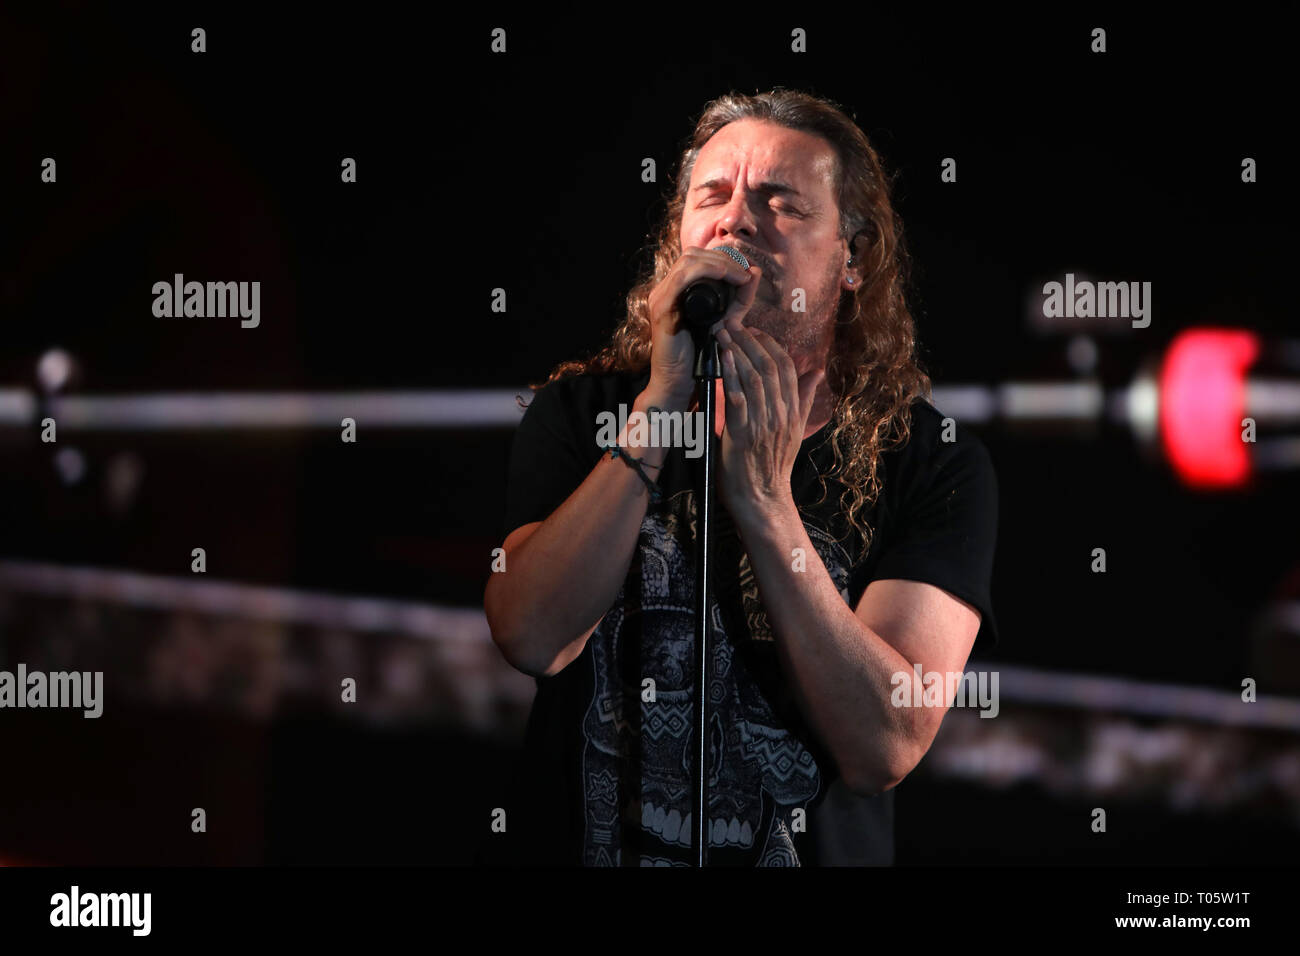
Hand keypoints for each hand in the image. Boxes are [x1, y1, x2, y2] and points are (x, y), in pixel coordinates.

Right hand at [644, 246, 762, 408]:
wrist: (680, 382)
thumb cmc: (701, 354)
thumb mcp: (726, 320)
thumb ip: (740, 298)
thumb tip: (755, 271)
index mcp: (676, 290)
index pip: (698, 258)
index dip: (724, 257)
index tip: (747, 268)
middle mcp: (665, 289)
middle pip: (693, 254)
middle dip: (724, 258)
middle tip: (746, 270)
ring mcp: (661, 297)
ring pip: (688, 261)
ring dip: (719, 263)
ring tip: (741, 275)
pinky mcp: (662, 308)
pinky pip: (682, 279)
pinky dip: (707, 272)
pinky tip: (727, 278)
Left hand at [715, 325, 823, 526]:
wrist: (762, 499)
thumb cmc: (773, 465)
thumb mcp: (794, 430)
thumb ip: (804, 399)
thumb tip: (818, 372)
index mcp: (793, 411)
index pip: (787, 368)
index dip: (771, 345)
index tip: (754, 330)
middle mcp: (781, 414)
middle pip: (770, 367)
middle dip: (751, 341)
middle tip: (734, 323)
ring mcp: (764, 424)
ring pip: (755, 378)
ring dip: (738, 352)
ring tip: (724, 334)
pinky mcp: (744, 434)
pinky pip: (739, 399)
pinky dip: (731, 376)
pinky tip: (723, 359)